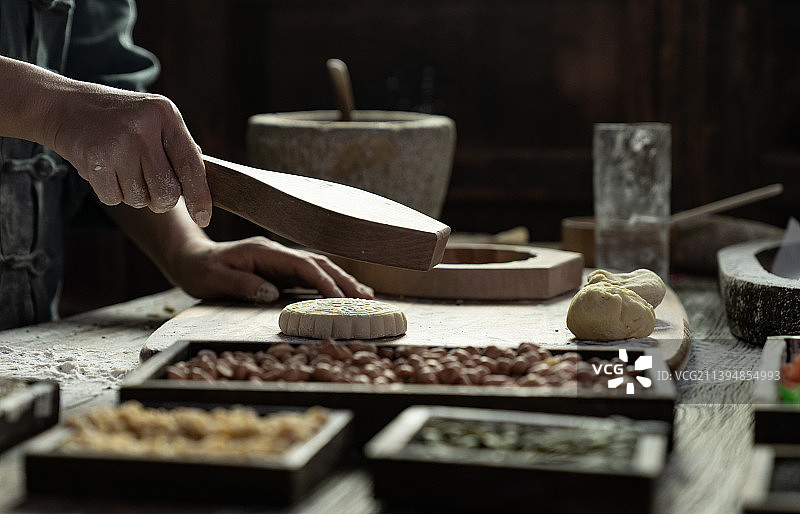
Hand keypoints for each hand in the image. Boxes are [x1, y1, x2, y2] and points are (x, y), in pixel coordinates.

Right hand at [46, 82, 211, 226]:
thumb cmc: (119, 119)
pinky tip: (105, 170)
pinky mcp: (94, 159)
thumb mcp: (154, 119)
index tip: (203, 217)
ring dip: (133, 194)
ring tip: (122, 170)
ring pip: (140, 199)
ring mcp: (117, 143)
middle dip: (161, 201)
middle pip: (167, 192)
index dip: (200, 197)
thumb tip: (203, 186)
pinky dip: (112, 193)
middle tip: (152, 190)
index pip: (192, 165)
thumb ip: (178, 148)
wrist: (64, 106)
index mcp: (165, 114)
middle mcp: (143, 128)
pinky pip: (114, 199)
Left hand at [165, 236, 374, 302]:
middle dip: (344, 280)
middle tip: (367, 300)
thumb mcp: (213, 279)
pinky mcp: (282, 271)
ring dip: (343, 282)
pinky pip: (311, 277)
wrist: (192, 259)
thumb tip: (271, 294)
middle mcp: (277, 253)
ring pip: (320, 268)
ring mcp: (281, 261)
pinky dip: (331, 285)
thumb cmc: (200, 270)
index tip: (340, 299)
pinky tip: (344, 297)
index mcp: (264, 251)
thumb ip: (241, 285)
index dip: (323, 281)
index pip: (302, 264)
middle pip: (319, 263)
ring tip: (366, 299)